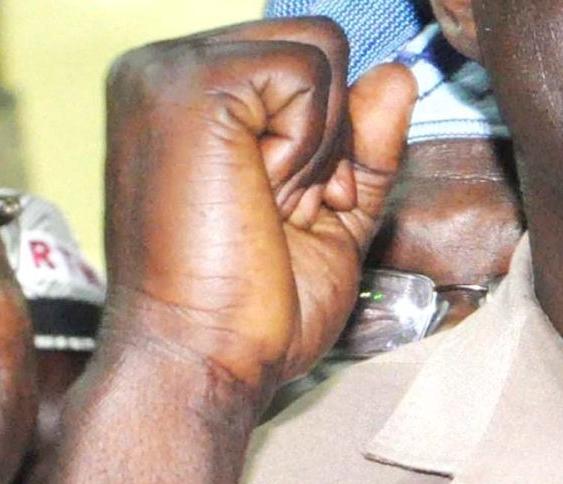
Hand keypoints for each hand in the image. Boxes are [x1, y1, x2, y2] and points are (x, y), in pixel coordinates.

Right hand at [99, 18, 414, 402]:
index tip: (286, 210)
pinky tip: (261, 196)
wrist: (202, 361)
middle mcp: (164, 68)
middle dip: (328, 136)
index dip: (326, 137)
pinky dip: (309, 148)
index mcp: (183, 93)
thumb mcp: (331, 215)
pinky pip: (308, 74)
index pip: (300, 59)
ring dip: (320, 147)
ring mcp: (170, 70)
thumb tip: (398, 73)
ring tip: (266, 207)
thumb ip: (363, 144)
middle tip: (280, 211)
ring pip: (319, 52)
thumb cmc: (252, 310)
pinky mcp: (191, 84)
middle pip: (315, 43)